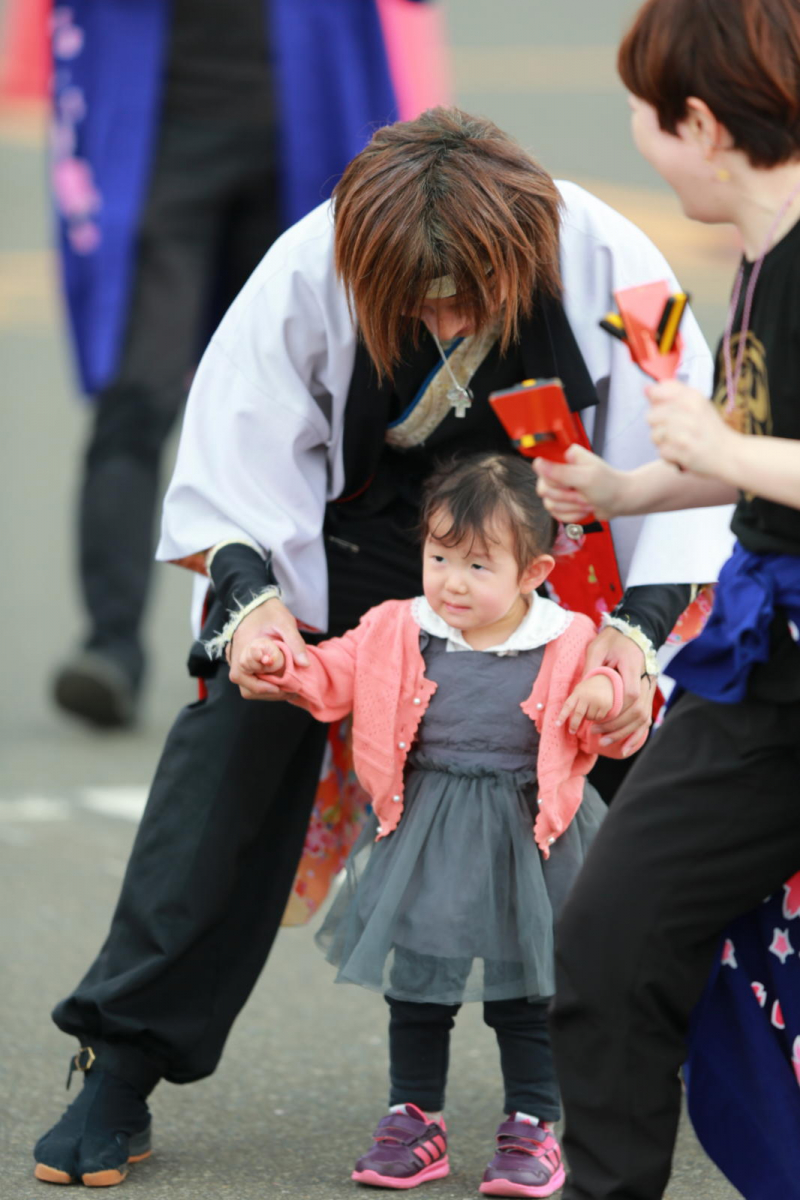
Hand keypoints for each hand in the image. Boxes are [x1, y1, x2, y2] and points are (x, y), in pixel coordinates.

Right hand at [228, 598, 308, 699]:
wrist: (257, 602)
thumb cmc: (270, 611)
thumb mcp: (285, 623)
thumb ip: (295, 642)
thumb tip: (305, 664)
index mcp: (243, 647)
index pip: (242, 675)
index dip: (260, 685)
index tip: (278, 687)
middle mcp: (236, 656)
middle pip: (245, 686)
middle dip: (267, 692)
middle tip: (289, 690)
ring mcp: (238, 660)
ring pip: (248, 686)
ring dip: (267, 690)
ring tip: (288, 688)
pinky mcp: (244, 662)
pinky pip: (251, 680)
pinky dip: (265, 684)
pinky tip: (281, 681)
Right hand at [533, 444, 624, 522]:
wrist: (621, 501)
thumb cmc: (609, 486)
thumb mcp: (585, 478)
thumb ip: (560, 472)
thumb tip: (537, 463)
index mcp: (564, 458)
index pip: (542, 469)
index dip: (555, 481)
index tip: (571, 484)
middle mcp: (560, 470)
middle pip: (544, 489)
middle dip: (566, 497)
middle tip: (583, 494)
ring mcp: (560, 487)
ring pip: (550, 504)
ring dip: (572, 507)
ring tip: (587, 502)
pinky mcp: (563, 501)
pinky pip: (556, 514)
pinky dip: (572, 515)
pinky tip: (584, 509)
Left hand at [557, 674, 613, 733]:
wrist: (605, 680)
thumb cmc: (587, 689)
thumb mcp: (578, 690)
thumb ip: (574, 701)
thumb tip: (569, 720)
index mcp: (578, 692)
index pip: (568, 705)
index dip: (562, 716)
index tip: (557, 725)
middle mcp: (587, 696)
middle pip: (578, 714)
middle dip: (574, 724)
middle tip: (571, 731)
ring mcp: (597, 700)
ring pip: (589, 717)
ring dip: (588, 717)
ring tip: (590, 709)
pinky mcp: (606, 705)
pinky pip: (598, 718)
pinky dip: (596, 718)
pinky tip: (597, 710)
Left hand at [583, 627, 655, 755]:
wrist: (632, 632)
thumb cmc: (612, 639)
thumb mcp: (597, 648)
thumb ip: (591, 668)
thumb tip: (579, 691)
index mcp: (633, 666)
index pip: (630, 694)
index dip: (616, 709)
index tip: (598, 717)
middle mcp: (646, 679)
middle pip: (638, 710)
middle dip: (617, 726)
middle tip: (595, 732)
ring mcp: (650, 688)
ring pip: (643, 717)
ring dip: (625, 733)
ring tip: (604, 741)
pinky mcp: (648, 694)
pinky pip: (647, 718)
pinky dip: (637, 734)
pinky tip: (625, 748)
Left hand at [646, 380, 736, 475]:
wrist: (730, 454)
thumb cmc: (708, 429)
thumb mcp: (697, 404)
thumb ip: (672, 394)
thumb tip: (646, 388)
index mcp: (692, 396)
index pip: (656, 392)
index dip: (656, 404)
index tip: (669, 412)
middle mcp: (691, 411)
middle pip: (651, 416)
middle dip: (658, 426)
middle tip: (675, 431)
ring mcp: (688, 431)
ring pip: (654, 435)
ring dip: (663, 443)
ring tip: (679, 443)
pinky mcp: (685, 451)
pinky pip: (662, 452)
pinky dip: (669, 456)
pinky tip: (682, 454)